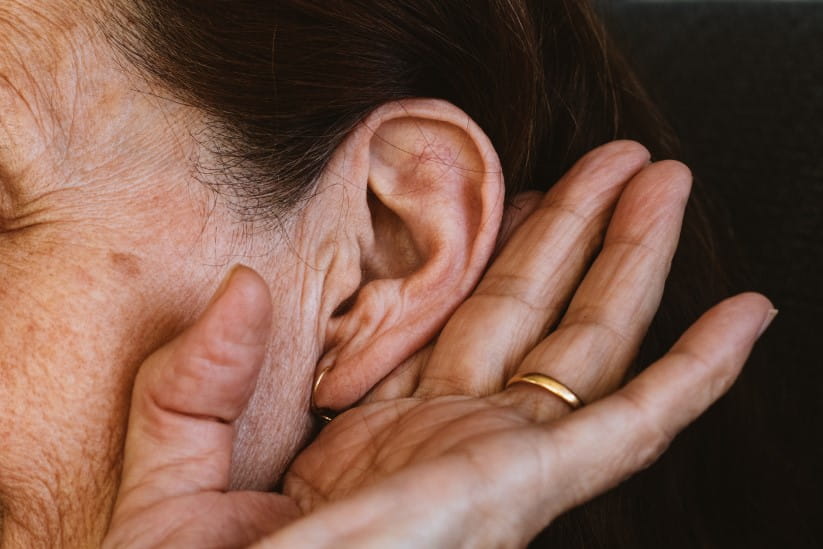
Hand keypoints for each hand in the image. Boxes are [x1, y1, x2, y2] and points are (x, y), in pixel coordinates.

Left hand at [103, 141, 774, 547]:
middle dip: (579, 227)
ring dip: (632, 258)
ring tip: (666, 184)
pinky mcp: (527, 489)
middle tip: (622, 162)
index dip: (492, 248)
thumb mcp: (173, 473)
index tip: (518, 191)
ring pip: (584, 341)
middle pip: (530, 308)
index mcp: (376, 432)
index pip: (450, 319)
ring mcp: (494, 460)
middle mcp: (445, 436)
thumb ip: (198, 380)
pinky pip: (632, 425)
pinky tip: (741, 318)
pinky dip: (693, 374)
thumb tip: (238, 287)